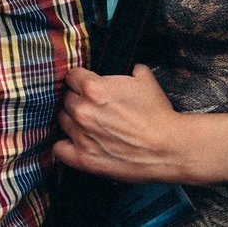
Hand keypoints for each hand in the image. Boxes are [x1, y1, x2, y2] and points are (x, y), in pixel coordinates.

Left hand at [54, 64, 190, 184]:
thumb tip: (125, 69)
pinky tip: (76, 142)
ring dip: (73, 121)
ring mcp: (81, 136)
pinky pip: (59, 149)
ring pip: (62, 121)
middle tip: (93, 107)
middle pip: (67, 99)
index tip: (86, 85)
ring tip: (89, 125)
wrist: (168, 148)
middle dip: (78, 100)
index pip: (71, 77)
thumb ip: (126, 70)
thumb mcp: (144, 79)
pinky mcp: (83, 159)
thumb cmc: (157, 115)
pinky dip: (65, 145)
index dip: (81, 80)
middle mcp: (82, 111)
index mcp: (93, 88)